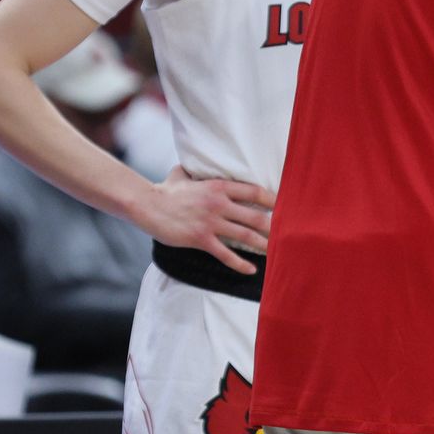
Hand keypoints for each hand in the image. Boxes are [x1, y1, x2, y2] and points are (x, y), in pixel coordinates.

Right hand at [132, 166, 275, 273]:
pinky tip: (252, 269)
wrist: (146, 205)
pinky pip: (225, 254)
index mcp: (219, 187)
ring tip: (276, 253)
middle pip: (256, 217)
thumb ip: (194, 171)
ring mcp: (210, 222)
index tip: (285, 206)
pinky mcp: (200, 239)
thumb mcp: (183, 175)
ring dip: (263, 246)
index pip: (254, 192)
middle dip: (274, 227)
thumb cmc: (165, 190)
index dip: (273, 200)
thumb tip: (191, 164)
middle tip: (288, 234)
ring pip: (245, 236)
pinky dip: (240, 264)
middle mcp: (219, 204)